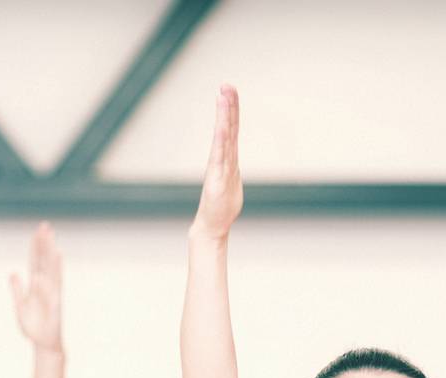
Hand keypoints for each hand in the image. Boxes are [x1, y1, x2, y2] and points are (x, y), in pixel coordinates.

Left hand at [10, 223, 62, 351]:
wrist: (44, 344)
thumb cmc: (34, 326)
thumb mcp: (20, 306)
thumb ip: (17, 289)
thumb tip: (13, 273)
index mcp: (37, 287)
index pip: (36, 261)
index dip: (37, 246)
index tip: (39, 231)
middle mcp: (46, 289)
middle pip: (45, 263)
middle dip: (45, 246)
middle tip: (45, 227)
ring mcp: (51, 298)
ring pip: (51, 276)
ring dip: (51, 262)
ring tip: (52, 246)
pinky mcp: (53, 311)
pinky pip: (49, 296)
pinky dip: (45, 287)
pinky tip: (40, 276)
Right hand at [192, 85, 242, 239]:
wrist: (212, 225)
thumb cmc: (222, 206)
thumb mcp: (231, 183)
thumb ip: (232, 170)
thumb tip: (233, 163)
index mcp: (228, 158)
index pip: (232, 129)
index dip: (232, 110)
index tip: (230, 90)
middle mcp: (223, 158)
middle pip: (227, 127)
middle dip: (227, 105)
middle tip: (226, 84)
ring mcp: (219, 167)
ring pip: (223, 136)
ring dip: (223, 116)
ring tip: (223, 96)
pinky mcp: (216, 178)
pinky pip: (219, 155)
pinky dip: (221, 139)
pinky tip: (221, 126)